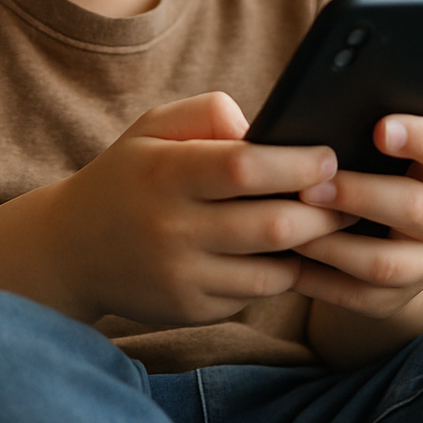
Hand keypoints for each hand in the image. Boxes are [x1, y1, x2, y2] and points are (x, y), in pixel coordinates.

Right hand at [42, 92, 346, 325]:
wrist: (71, 249)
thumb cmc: (128, 175)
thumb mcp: (152, 127)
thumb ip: (209, 112)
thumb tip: (267, 129)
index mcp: (164, 173)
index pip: (244, 168)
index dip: (297, 164)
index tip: (329, 156)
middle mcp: (172, 228)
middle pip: (273, 224)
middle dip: (324, 211)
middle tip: (352, 195)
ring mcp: (182, 276)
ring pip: (274, 268)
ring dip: (311, 248)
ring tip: (331, 225)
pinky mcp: (191, 310)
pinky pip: (255, 294)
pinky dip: (279, 273)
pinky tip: (289, 253)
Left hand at [290, 114, 422, 319]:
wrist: (377, 241)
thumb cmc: (365, 174)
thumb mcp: (372, 153)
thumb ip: (351, 133)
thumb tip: (299, 120)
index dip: (421, 137)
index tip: (379, 128)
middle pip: (415, 208)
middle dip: (359, 195)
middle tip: (311, 186)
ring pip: (383, 262)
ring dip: (332, 244)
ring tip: (291, 226)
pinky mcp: (392, 300)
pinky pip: (354, 295)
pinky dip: (316, 278)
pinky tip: (284, 260)